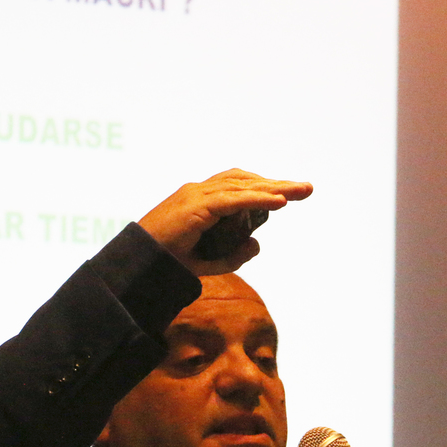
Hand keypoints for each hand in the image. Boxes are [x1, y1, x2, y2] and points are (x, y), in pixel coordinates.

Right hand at [138, 169, 312, 274]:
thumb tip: (258, 245)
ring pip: (243, 185)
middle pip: (245, 180)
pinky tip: (280, 202)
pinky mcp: (196, 206)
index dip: (264, 186)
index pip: (238, 185)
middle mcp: (200, 192)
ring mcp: (197, 196)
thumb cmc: (167, 262)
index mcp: (201, 200)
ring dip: (275, 187)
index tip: (289, 191)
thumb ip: (233, 256)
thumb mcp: (208, 263)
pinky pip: (234, 200)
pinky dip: (258, 198)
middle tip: (307, 188)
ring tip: (300, 191)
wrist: (139, 265)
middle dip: (278, 183)